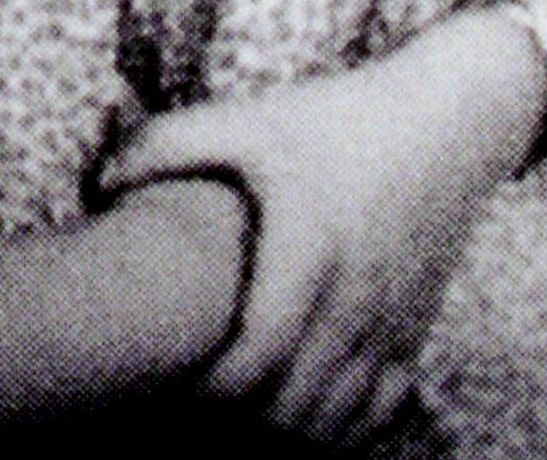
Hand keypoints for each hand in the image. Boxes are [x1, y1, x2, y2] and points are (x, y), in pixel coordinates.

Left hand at [99, 13, 545, 442]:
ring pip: (337, 424)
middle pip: (293, 413)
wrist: (444, 123)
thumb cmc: (334, 119)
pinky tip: (298, 417)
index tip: (170, 386)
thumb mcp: (248, 118)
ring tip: (236, 417)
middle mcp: (354, 305)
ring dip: (286, 435)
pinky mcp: (414, 337)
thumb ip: (166, 144)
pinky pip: (378, 416)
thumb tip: (102, 185)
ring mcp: (391, 328)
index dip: (207, 394)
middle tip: (190, 408)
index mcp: (306, 255)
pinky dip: (338, 431)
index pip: (253, 366)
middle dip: (239, 426)